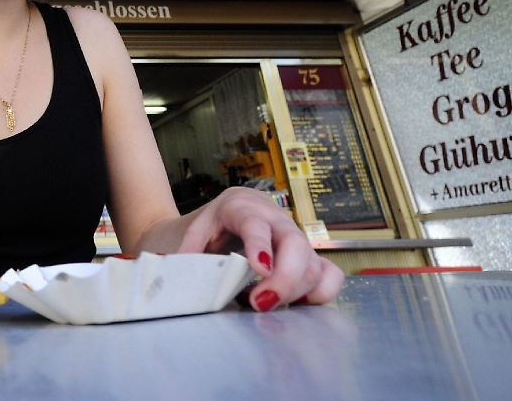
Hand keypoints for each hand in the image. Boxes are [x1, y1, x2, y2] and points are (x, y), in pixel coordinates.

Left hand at [177, 187, 342, 311]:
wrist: (218, 217)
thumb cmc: (205, 228)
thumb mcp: (187, 235)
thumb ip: (187, 257)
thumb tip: (183, 285)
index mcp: (241, 207)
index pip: (254, 223)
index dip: (259, 245)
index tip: (260, 268)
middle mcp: (274, 219)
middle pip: (295, 244)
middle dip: (284, 279)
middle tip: (260, 304)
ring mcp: (295, 237)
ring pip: (313, 264)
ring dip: (294, 292)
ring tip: (261, 303)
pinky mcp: (308, 256)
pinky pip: (328, 275)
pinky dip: (317, 293)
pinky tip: (293, 303)